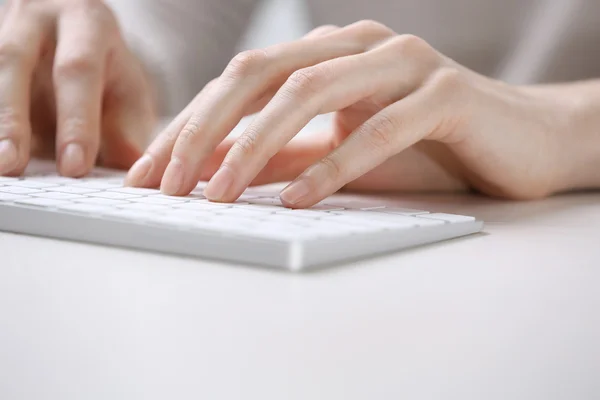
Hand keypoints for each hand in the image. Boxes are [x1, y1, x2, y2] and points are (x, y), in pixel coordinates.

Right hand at [0, 0, 155, 176]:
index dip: (76, 120)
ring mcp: (4, 28)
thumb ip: (126, 127)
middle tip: (12, 163)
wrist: (76, 32)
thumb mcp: (127, 90)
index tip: (74, 166)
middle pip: (14, 61)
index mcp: (86, 22)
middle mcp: (38, 17)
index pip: (79, 69)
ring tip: (1, 164)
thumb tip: (130, 169)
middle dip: (13, 118)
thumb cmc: (107, 67)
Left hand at [127, 21, 574, 206]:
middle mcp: (359, 45)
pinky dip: (334, 164)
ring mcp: (405, 62)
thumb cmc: (425, 149)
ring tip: (218, 195)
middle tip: (168, 185)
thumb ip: (283, 156)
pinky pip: (381, 128)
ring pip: (312, 91)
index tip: (151, 174)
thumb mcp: (339, 153)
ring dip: (256, 147)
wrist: (519, 140)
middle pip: (262, 74)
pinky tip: (298, 200)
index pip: (241, 81)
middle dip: (205, 130)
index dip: (189, 125)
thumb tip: (215, 172)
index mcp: (329, 52)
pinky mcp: (448, 94)